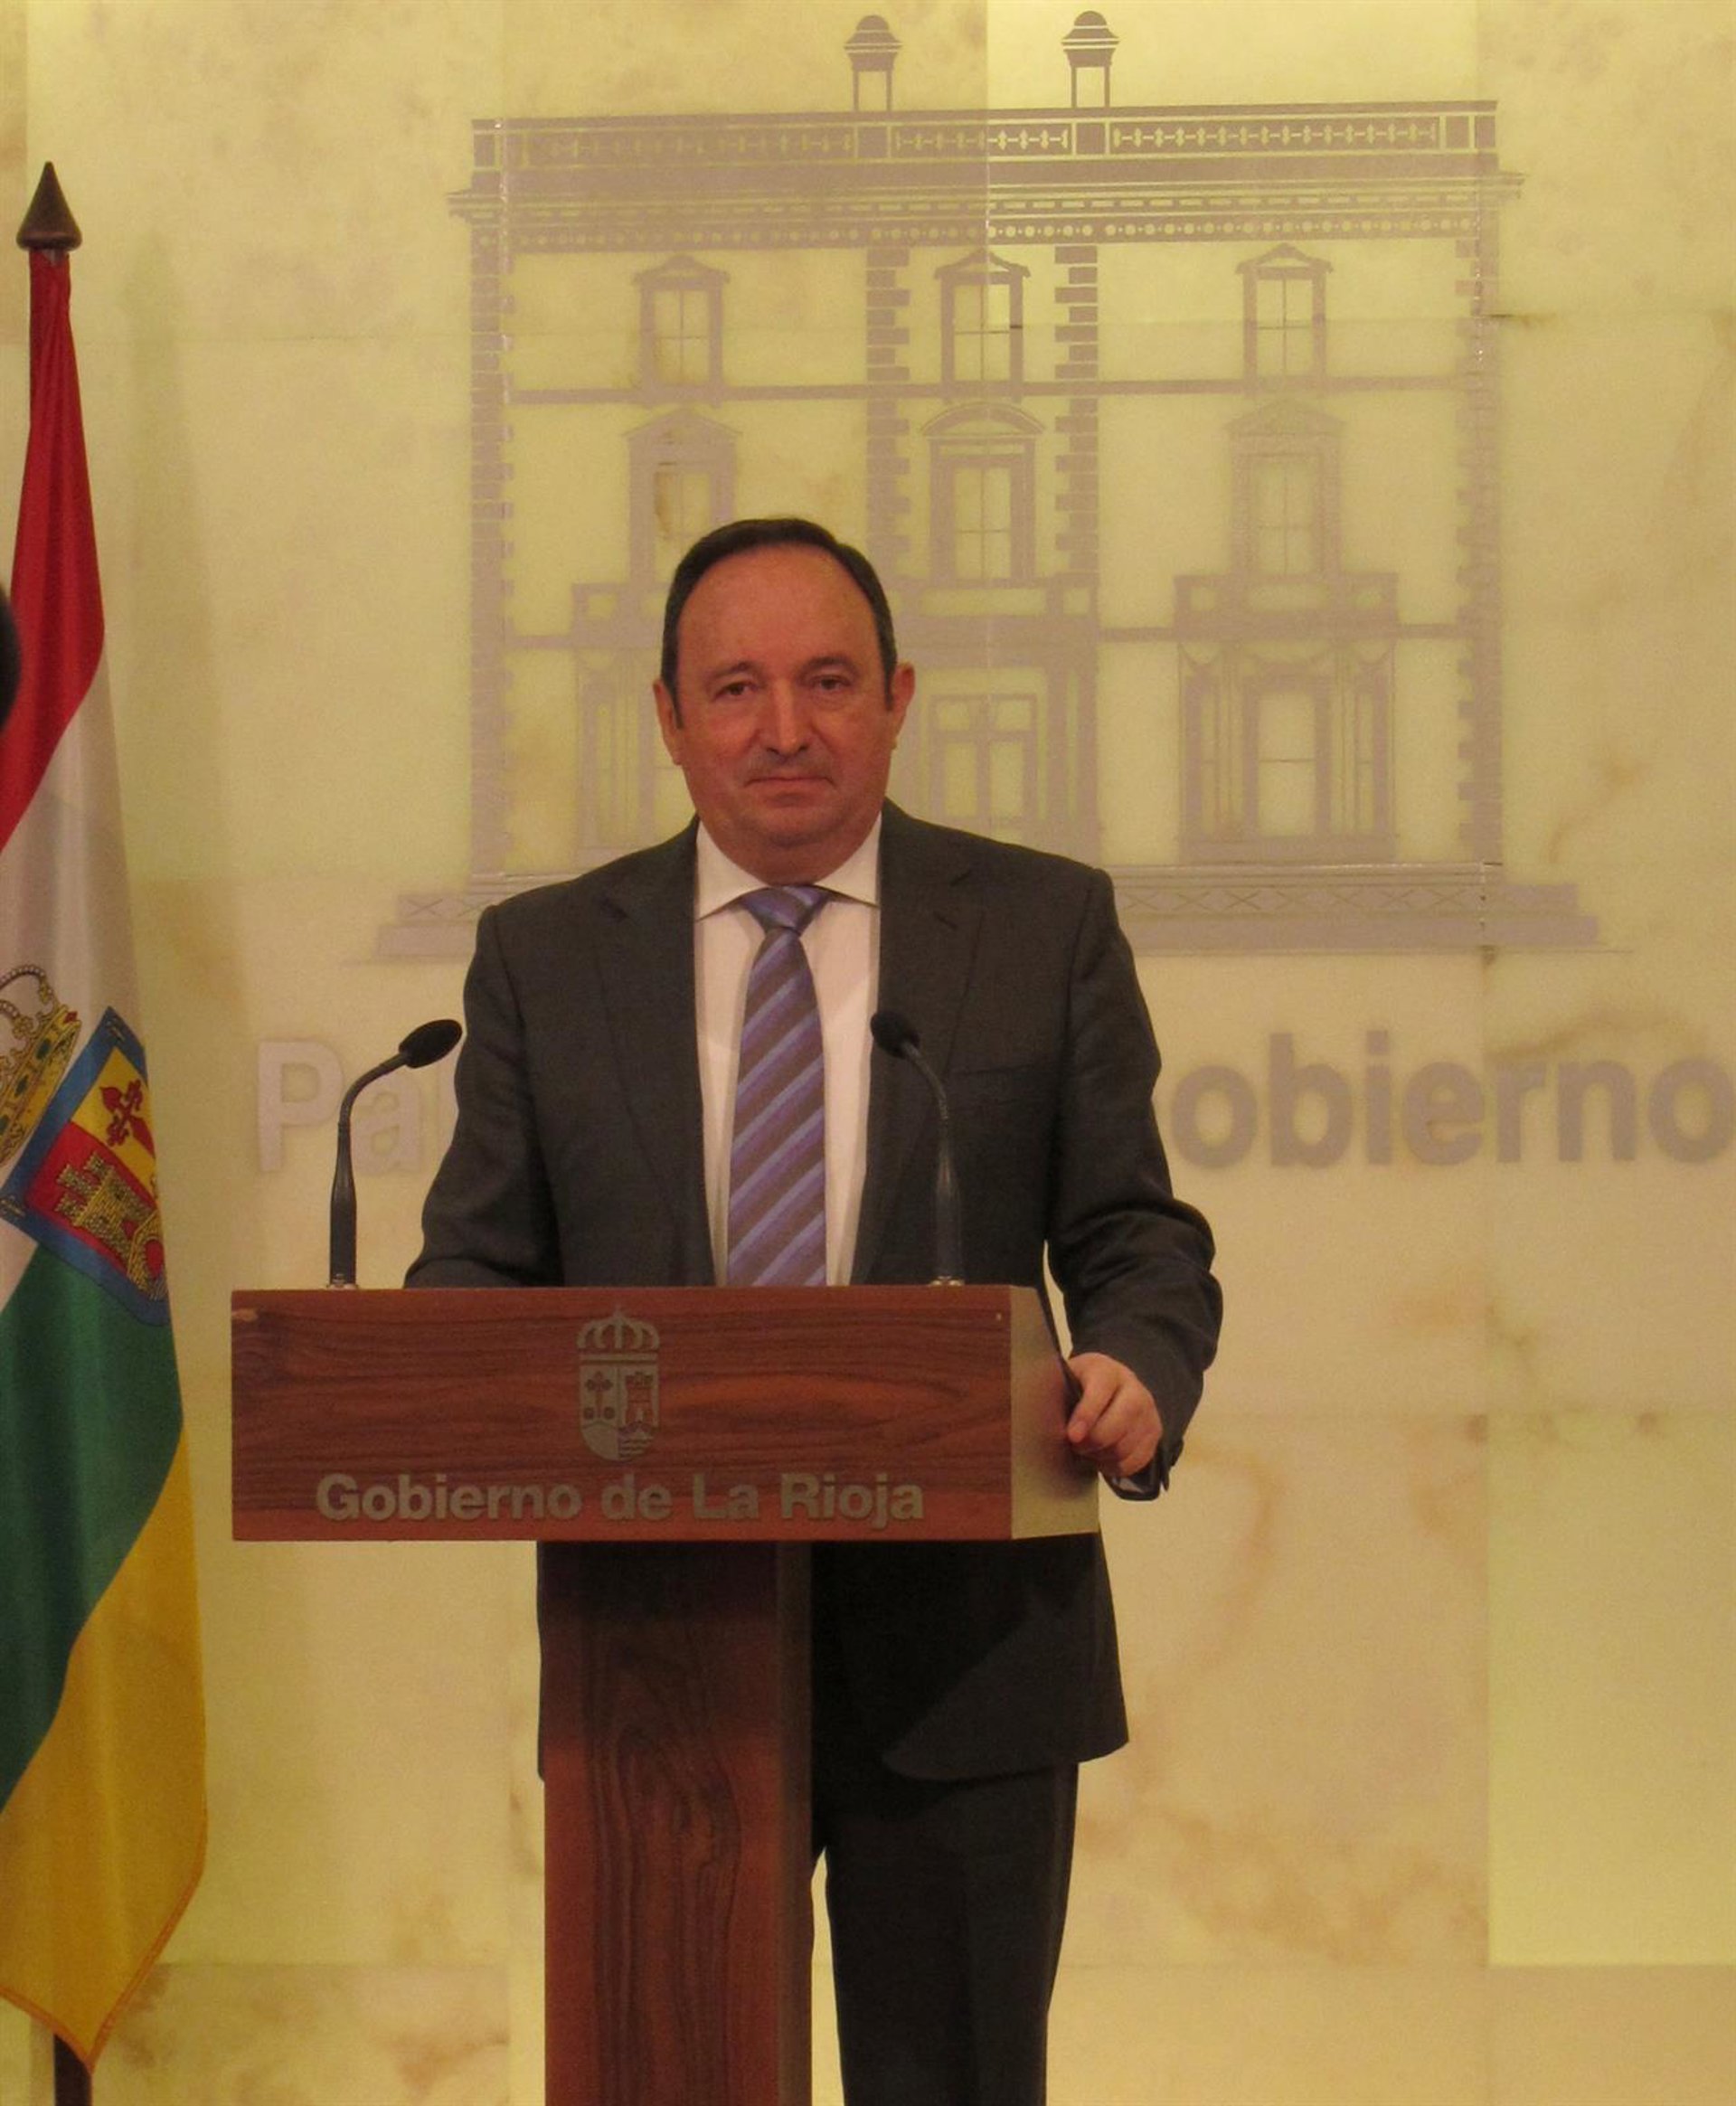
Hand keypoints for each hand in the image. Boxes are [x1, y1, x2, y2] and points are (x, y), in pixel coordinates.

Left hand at [1065, 1352, 1162, 1479]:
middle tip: (1075, 1446)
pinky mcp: (1155, 1434)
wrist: (1116, 1385)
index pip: (1100, 1392)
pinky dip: (1114, 1467)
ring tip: (1086, 1451)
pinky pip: (1135, 1462)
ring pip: (1125, 1448)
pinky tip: (1101, 1458)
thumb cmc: (1082, 1384)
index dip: (1086, 1416)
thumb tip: (1035, 1410)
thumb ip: (1054, 1391)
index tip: (1071, 1436)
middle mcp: (1135, 1390)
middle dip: (1092, 1442)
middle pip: (1117, 1425)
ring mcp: (1149, 1413)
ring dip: (1100, 1457)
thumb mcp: (1067, 1378)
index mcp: (1108, 1372)